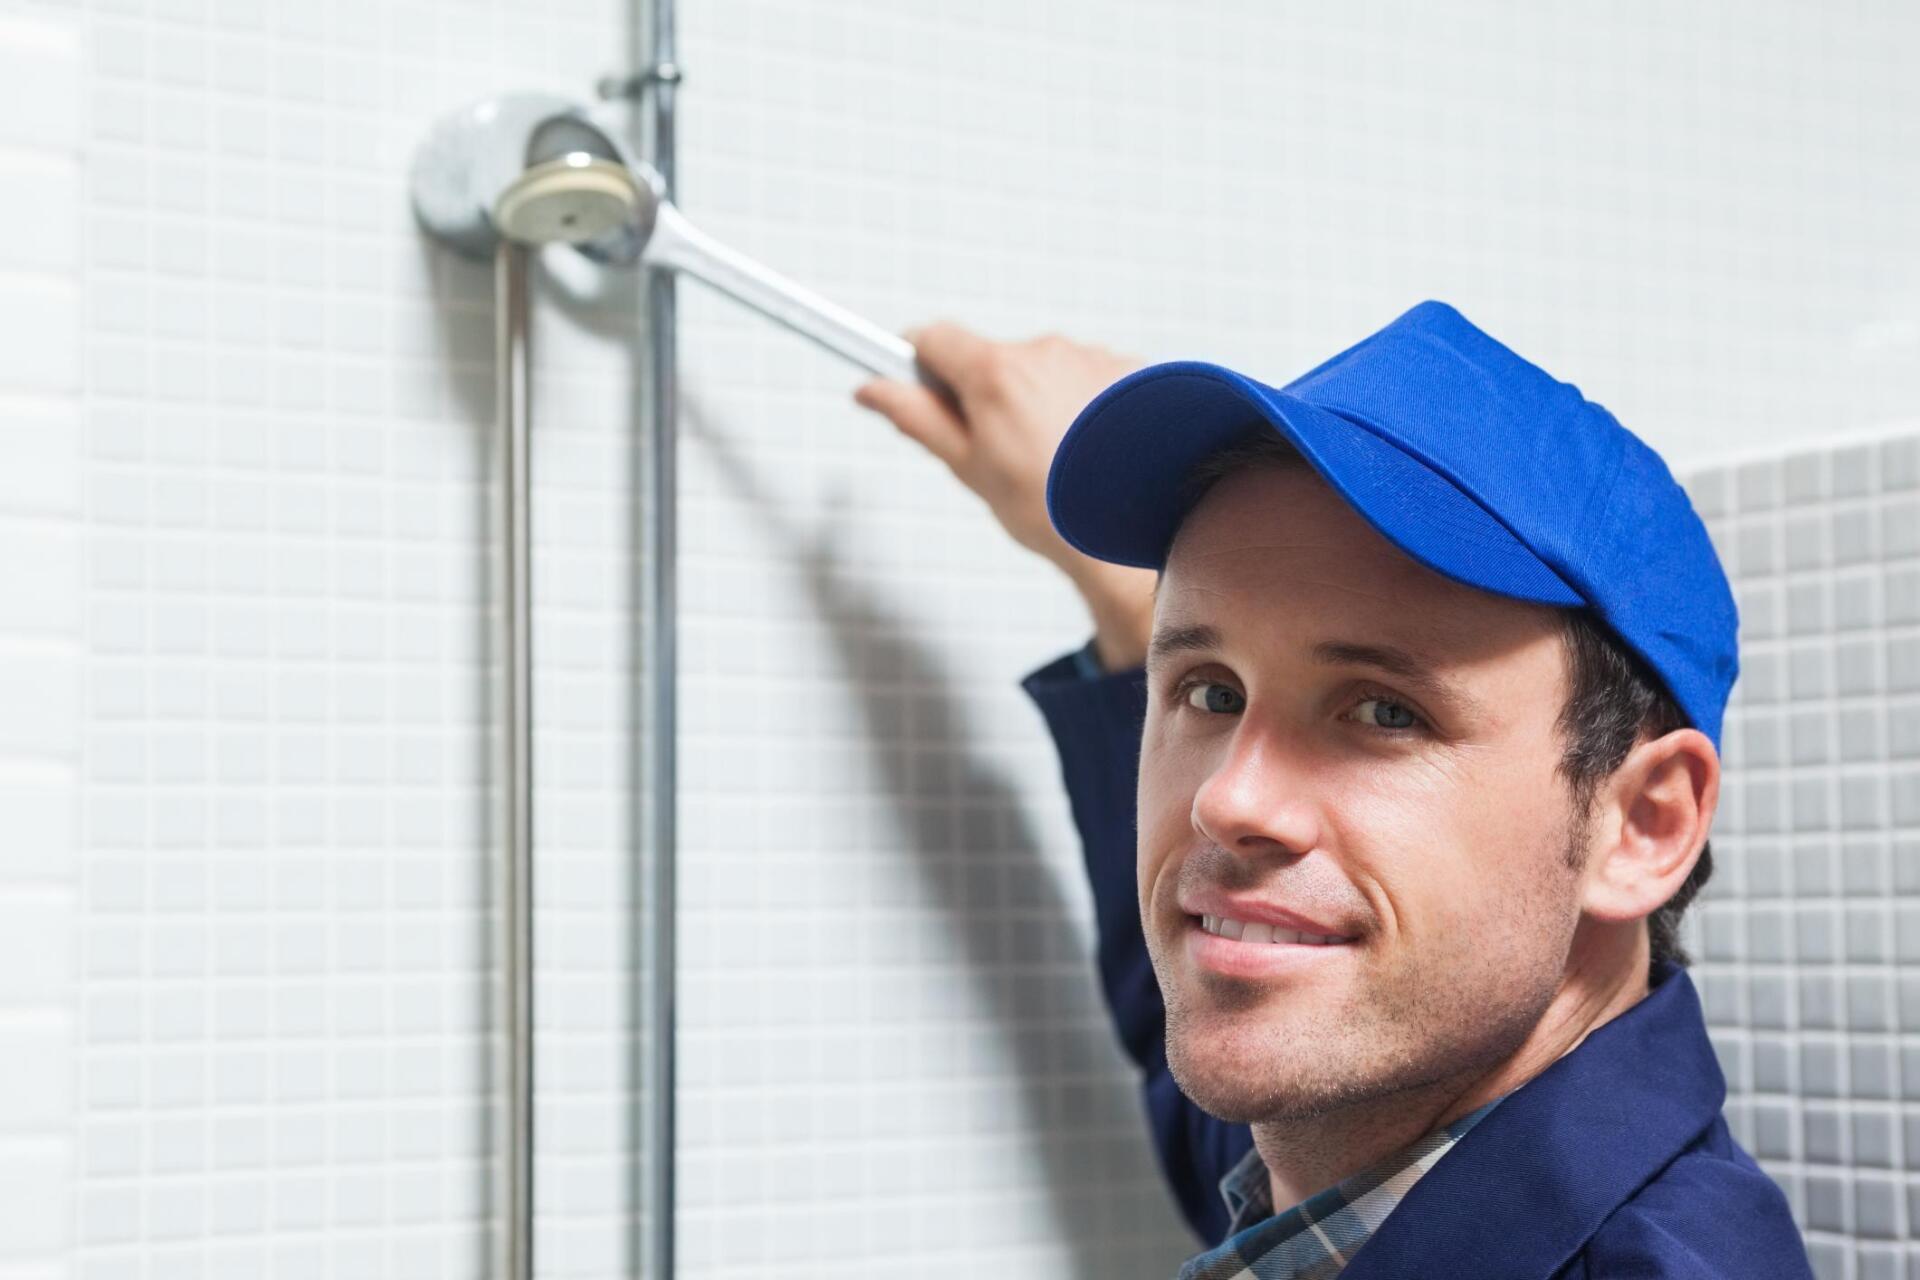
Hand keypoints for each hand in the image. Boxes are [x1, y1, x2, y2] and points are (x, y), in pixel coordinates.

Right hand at [854, 323, 1157, 669]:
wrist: (1139, 524)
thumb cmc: (1051, 509)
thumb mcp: (970, 468)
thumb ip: (918, 419)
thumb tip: (870, 389)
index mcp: (995, 373)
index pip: (934, 337)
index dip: (917, 359)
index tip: (916, 383)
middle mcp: (1044, 351)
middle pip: (992, 358)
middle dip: (986, 395)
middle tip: (999, 451)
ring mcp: (1090, 355)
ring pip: (1043, 370)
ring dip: (1039, 400)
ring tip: (1059, 459)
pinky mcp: (1129, 368)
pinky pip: (1088, 377)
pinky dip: (1084, 405)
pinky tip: (1094, 449)